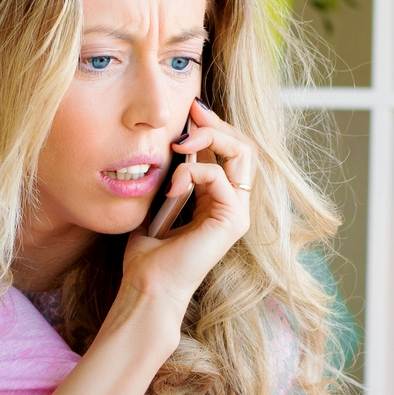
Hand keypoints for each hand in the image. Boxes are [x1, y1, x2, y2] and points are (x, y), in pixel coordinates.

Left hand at [117, 98, 254, 324]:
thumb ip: (172, 174)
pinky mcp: (233, 221)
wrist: (148, 285)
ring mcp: (238, 213)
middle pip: (245, 146)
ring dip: (212, 138)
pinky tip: (173, 184)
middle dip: (217, 124)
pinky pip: (221, 177)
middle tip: (191, 114)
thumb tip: (171, 141)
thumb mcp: (160, 201)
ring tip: (180, 143)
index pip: (232, 150)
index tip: (191, 109)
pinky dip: (194, 172)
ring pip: (243, 154)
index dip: (215, 126)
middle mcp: (235, 204)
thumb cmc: (148, 252)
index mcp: (220, 199)